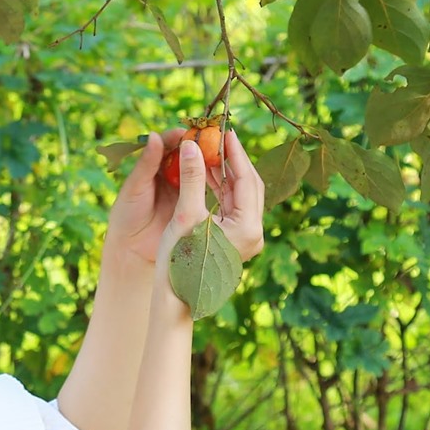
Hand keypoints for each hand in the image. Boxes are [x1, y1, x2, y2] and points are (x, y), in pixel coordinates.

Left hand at [107, 128, 223, 267]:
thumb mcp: (135, 187)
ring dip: (207, 161)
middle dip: (198, 146)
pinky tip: (220, 176)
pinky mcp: (192, 204)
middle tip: (210, 140)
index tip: (189, 134)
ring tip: (217, 155)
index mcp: (153, 165)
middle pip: (186, 153)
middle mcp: (169, 174)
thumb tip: (154, 135)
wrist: (132, 249)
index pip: (168, 144)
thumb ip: (147, 163)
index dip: (178, 137)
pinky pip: (203, 188)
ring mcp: (182, 189)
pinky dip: (211, 180)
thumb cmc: (127, 215)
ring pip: (197, 169)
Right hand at [152, 129, 265, 287]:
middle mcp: (254, 233)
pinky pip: (231, 206)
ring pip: (239, 195)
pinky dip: (219, 189)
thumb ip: (192, 178)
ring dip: (224, 173)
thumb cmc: (179, 259)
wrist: (175, 297)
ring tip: (208, 151)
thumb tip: (193, 146)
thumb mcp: (186, 214)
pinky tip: (205, 173)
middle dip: (232, 160)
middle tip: (218, 137)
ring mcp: (246, 238)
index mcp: (248, 228)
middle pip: (248, 186)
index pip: (246, 180)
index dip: (235, 153)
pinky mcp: (235, 240)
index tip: (225, 131)